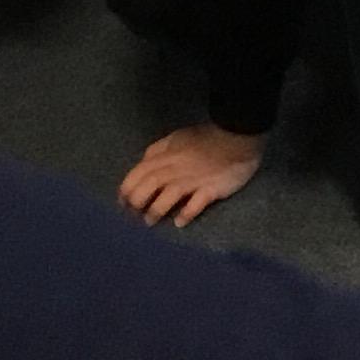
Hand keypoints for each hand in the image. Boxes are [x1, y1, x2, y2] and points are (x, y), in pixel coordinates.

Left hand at [118, 123, 264, 226]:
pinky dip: (186, 214)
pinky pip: (196, 204)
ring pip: (168, 196)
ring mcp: (194, 179)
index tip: (122, 202)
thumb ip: (159, 149)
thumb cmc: (206, 138)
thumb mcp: (177, 137)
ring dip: (156, 211)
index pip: (139, 172)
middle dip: (136, 202)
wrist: (238, 137)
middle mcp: (176, 168)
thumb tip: (144, 162)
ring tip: (150, 221)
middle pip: (149, 185)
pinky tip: (179, 222)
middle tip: (133, 215)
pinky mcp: (211, 189)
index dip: (126, 189)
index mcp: (166, 155)